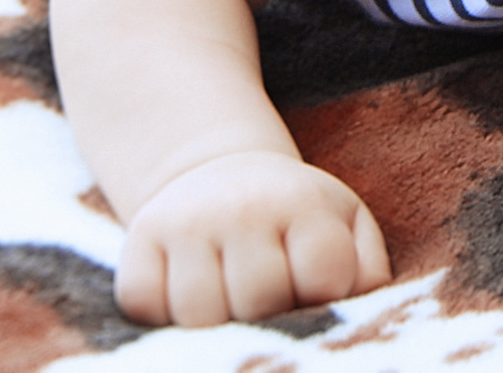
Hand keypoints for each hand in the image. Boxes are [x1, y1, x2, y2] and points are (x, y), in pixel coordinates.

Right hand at [115, 150, 390, 325]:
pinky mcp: (137, 243)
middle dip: (269, 317)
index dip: (321, 297)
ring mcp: (185, 223)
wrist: (220, 176)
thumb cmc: (295, 222)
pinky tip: (187, 301)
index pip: (322, 273)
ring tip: (231, 308)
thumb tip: (363, 316)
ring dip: (216, 326)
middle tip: (270, 305)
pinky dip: (162, 319)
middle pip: (257, 299)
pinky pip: (143, 306)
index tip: (313, 293)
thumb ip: (365, 272)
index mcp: (303, 203)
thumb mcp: (345, 228)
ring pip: (197, 313)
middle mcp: (241, 207)